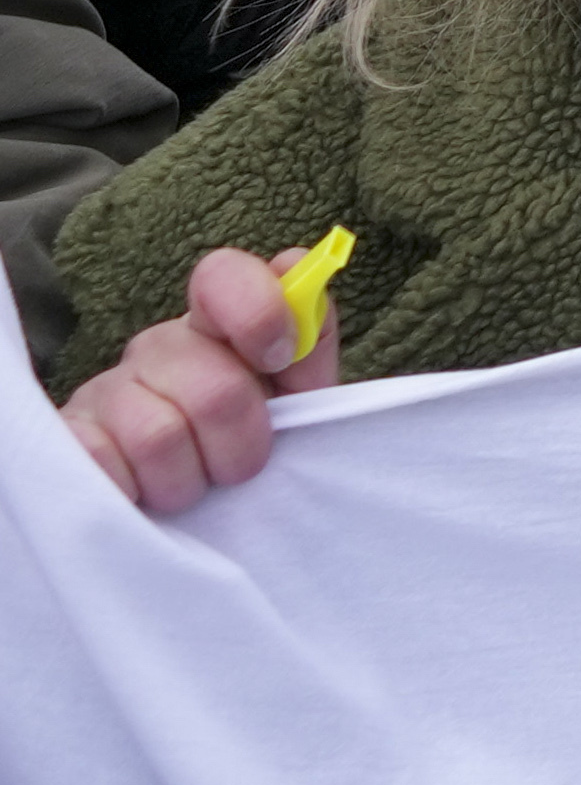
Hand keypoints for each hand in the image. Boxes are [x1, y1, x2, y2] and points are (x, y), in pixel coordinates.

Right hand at [64, 242, 340, 513]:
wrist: (182, 512)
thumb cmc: (244, 443)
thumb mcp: (297, 397)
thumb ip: (310, 337)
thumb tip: (297, 273)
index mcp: (215, 326)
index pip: (222, 274)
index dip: (259, 314)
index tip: (279, 359)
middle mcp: (156, 348)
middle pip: (216, 389)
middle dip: (241, 445)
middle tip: (237, 466)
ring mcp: (105, 391)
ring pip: (159, 437)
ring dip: (188, 481)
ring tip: (189, 483)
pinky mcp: (67, 437)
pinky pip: (101, 462)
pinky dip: (134, 492)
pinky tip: (142, 493)